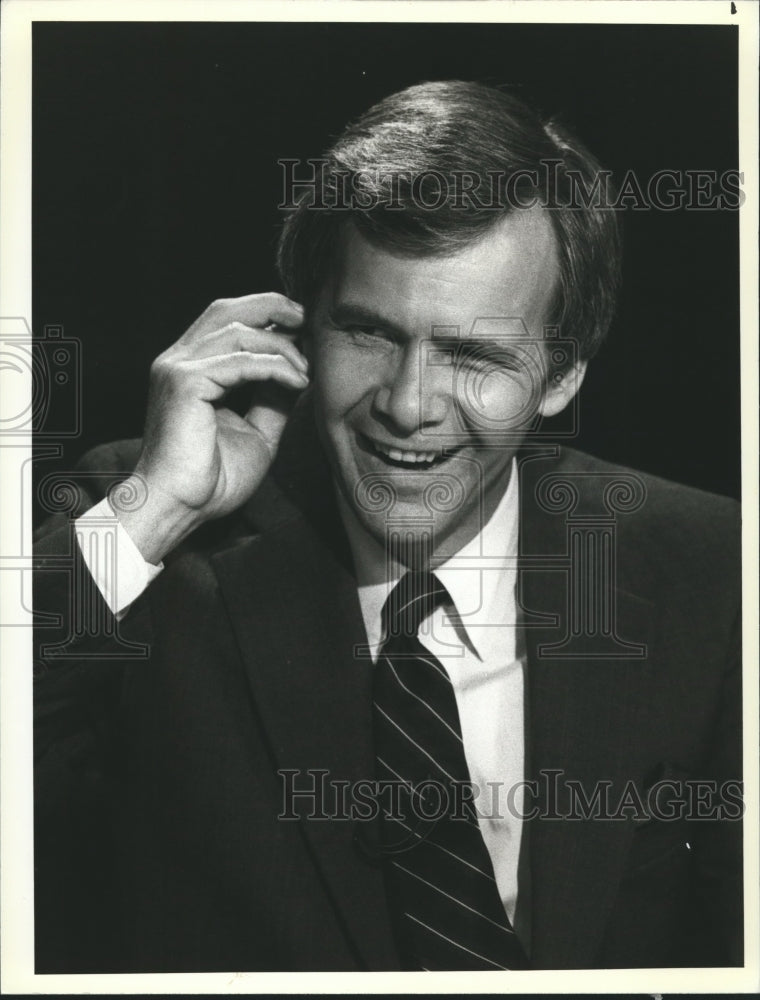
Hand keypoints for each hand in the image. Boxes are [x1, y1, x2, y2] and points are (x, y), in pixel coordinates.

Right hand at [118, 293, 307, 562]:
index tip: (301, 329)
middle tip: (307, 320)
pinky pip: (241, 362)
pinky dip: (275, 367)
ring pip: (239, 332)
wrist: (179, 507)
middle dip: (271, 307)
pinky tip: (298, 381)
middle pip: (225, 310)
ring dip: (282, 347)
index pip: (224, 321)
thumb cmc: (211, 480)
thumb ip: (273, 400)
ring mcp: (177, 368)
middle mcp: (177, 360)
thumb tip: (299, 373)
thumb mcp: (256, 431)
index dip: (264, 315)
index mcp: (188, 368)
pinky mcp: (185, 383)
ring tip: (306, 370)